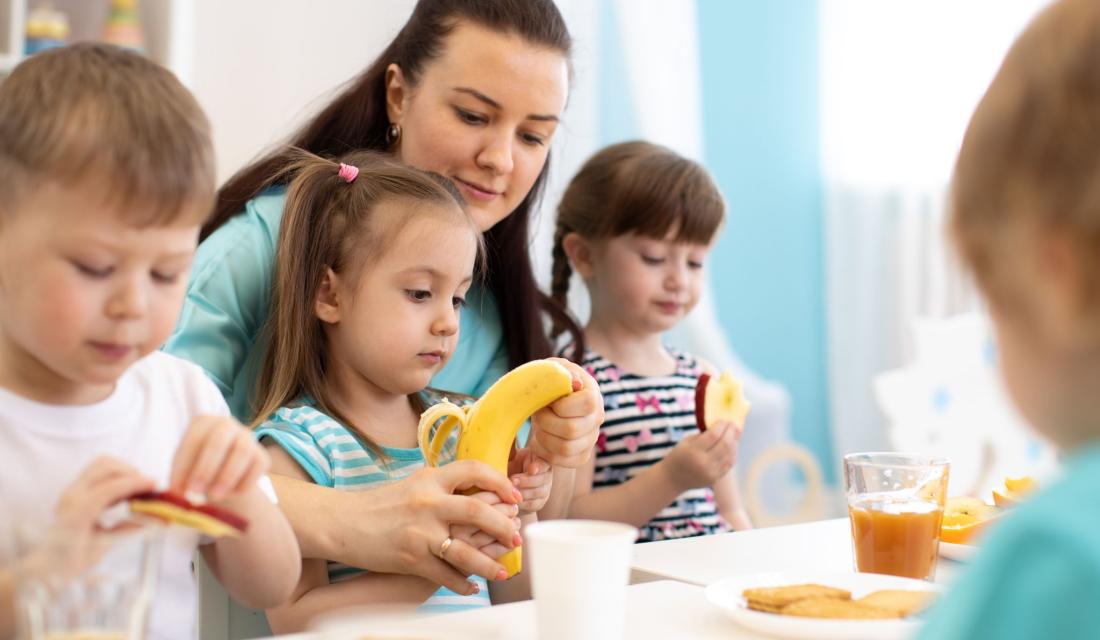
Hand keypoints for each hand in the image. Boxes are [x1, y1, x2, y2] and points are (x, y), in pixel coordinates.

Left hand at [43, 457, 155, 574]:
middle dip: (131, 472)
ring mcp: (71, 491)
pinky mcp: (74, 491)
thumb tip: (154, 520)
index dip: (135, 483)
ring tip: (137, 487)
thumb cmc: (68, 564)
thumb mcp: (101, 550)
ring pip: (100, 464)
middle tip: (148, 486)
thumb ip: (126, 530)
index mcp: (76, 513)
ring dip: (123, 470)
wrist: (43, 567)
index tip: (155, 484)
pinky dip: (116, 475)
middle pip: (105, 467)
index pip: (110, 488)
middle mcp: (71, 496)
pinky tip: (125, 490)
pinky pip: (98, 472)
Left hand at [170, 415, 268, 501]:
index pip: (194, 440)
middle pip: (219, 441)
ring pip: (242, 451)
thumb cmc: (196, 470)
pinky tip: (231, 494)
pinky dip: (245, 482)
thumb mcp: (183, 471)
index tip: (180, 489)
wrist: (221, 475)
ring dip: (227, 476)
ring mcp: (247, 437)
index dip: (185, 465)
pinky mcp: (261, 454)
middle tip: (196, 492)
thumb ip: (180, 481)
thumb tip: (178, 496)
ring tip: (214, 496)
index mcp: (202, 423)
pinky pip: (258, 466)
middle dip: (206, 468)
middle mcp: (226, 425)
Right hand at [364, 461, 521, 592]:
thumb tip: (481, 491)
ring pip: (465, 551)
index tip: (515, 496)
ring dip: (489, 564)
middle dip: (504, 526)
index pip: (473, 469)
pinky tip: (473, 586)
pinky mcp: (411, 558)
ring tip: (503, 572)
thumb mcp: (415, 485)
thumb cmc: (381, 504)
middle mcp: (427, 502)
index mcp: (430, 479)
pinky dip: (463, 584)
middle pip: (478, 511)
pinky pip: (445, 575)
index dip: (500, 482)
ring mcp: (420, 532)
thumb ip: (444, 486)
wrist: (343, 522)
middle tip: (517, 537)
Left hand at [508, 445, 552, 514]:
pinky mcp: (540, 502)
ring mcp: (545, 488)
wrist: (507, 487)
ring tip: (510, 491)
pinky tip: (513, 501)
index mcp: (540, 459)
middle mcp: (546, 473)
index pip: (545, 461)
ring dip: (523, 492)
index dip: (539, 466)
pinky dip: (523, 503)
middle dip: (527, 481)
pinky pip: (534, 504)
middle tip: (512, 480)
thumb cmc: (508, 467)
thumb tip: (506, 432)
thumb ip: (511, 448)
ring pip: (538, 492)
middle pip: (542, 479)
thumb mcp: (509, 457)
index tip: (531, 469)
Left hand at [529, 357, 603, 467]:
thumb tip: (574, 383)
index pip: (587, 403)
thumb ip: (559, 373)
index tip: (548, 400)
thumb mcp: (550, 370)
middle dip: (545, 422)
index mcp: (592, 393)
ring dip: (543, 438)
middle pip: (572, 429)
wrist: (548, 400)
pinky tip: (539, 440)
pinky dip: (544, 453)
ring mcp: (591, 438)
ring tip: (538, 426)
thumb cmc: (548, 382)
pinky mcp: (581, 454)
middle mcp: (597, 418)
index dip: (562, 405)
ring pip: (565, 448)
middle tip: (537, 413)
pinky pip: (563, 462)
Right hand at [660, 421, 740, 491]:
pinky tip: (732, 446)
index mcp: (693, 451)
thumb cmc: (679, 455)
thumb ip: (704, 434)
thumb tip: (724, 426)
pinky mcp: (715, 478)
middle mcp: (703, 462)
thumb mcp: (687, 441)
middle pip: (725, 444)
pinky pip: (729, 463)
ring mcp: (711, 472)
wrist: (673, 479)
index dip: (721, 426)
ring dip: (734, 442)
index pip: (714, 435)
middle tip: (732, 424)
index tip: (723, 420)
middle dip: (731, 431)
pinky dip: (733, 453)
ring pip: (730, 454)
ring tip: (733, 434)